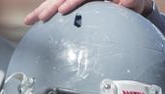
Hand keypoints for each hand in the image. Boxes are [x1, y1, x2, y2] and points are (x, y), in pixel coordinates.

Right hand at [24, 0, 152, 24]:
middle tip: (38, 18)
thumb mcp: (136, 1)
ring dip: (41, 9)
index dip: (71, 1)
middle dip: (49, 6)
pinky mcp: (74, 0)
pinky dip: (45, 10)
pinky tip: (35, 19)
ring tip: (29, 21)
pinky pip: (57, 3)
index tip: (61, 10)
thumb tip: (125, 3)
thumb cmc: (134, 1)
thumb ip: (131, 1)